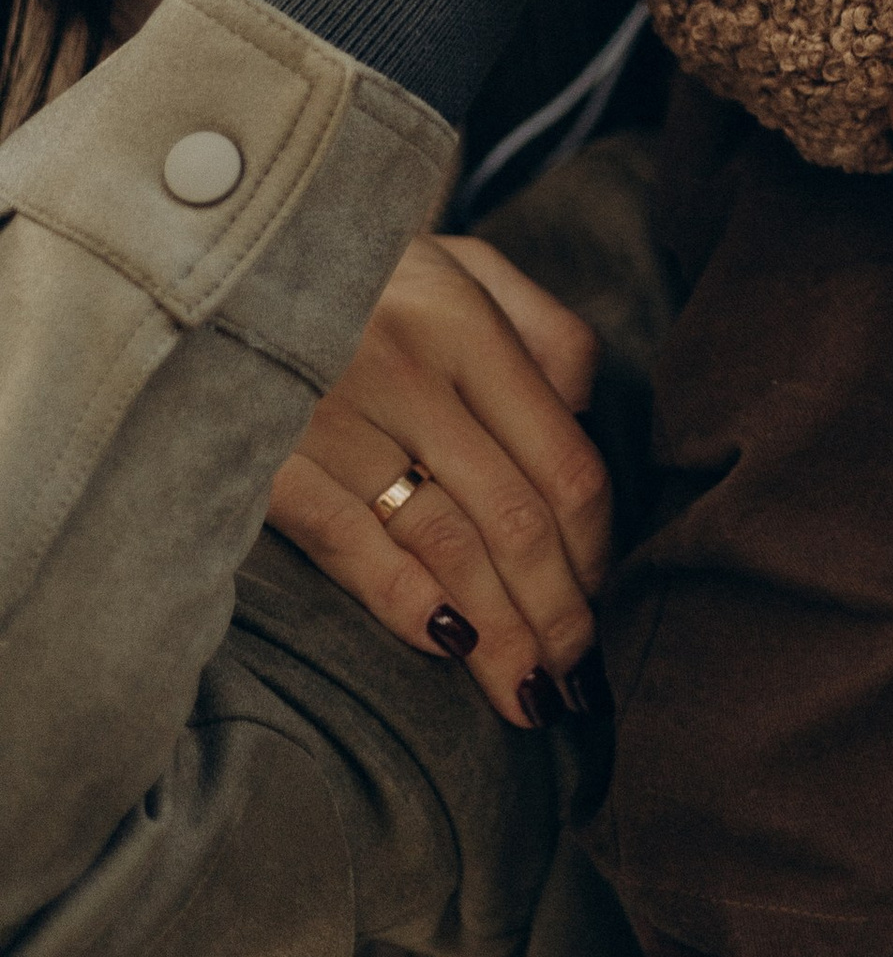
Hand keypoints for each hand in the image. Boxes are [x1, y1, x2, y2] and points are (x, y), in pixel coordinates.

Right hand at [265, 234, 611, 728]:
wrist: (225, 260)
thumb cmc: (371, 273)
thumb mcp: (467, 267)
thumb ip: (544, 334)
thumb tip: (588, 421)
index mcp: (466, 321)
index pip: (562, 460)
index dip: (594, 549)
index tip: (603, 603)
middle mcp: (407, 367)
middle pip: (513, 518)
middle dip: (557, 615)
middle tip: (578, 687)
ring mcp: (334, 414)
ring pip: (443, 545)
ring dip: (497, 635)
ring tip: (528, 695)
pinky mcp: (266, 459)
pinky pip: (348, 545)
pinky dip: (404, 602)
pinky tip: (448, 648)